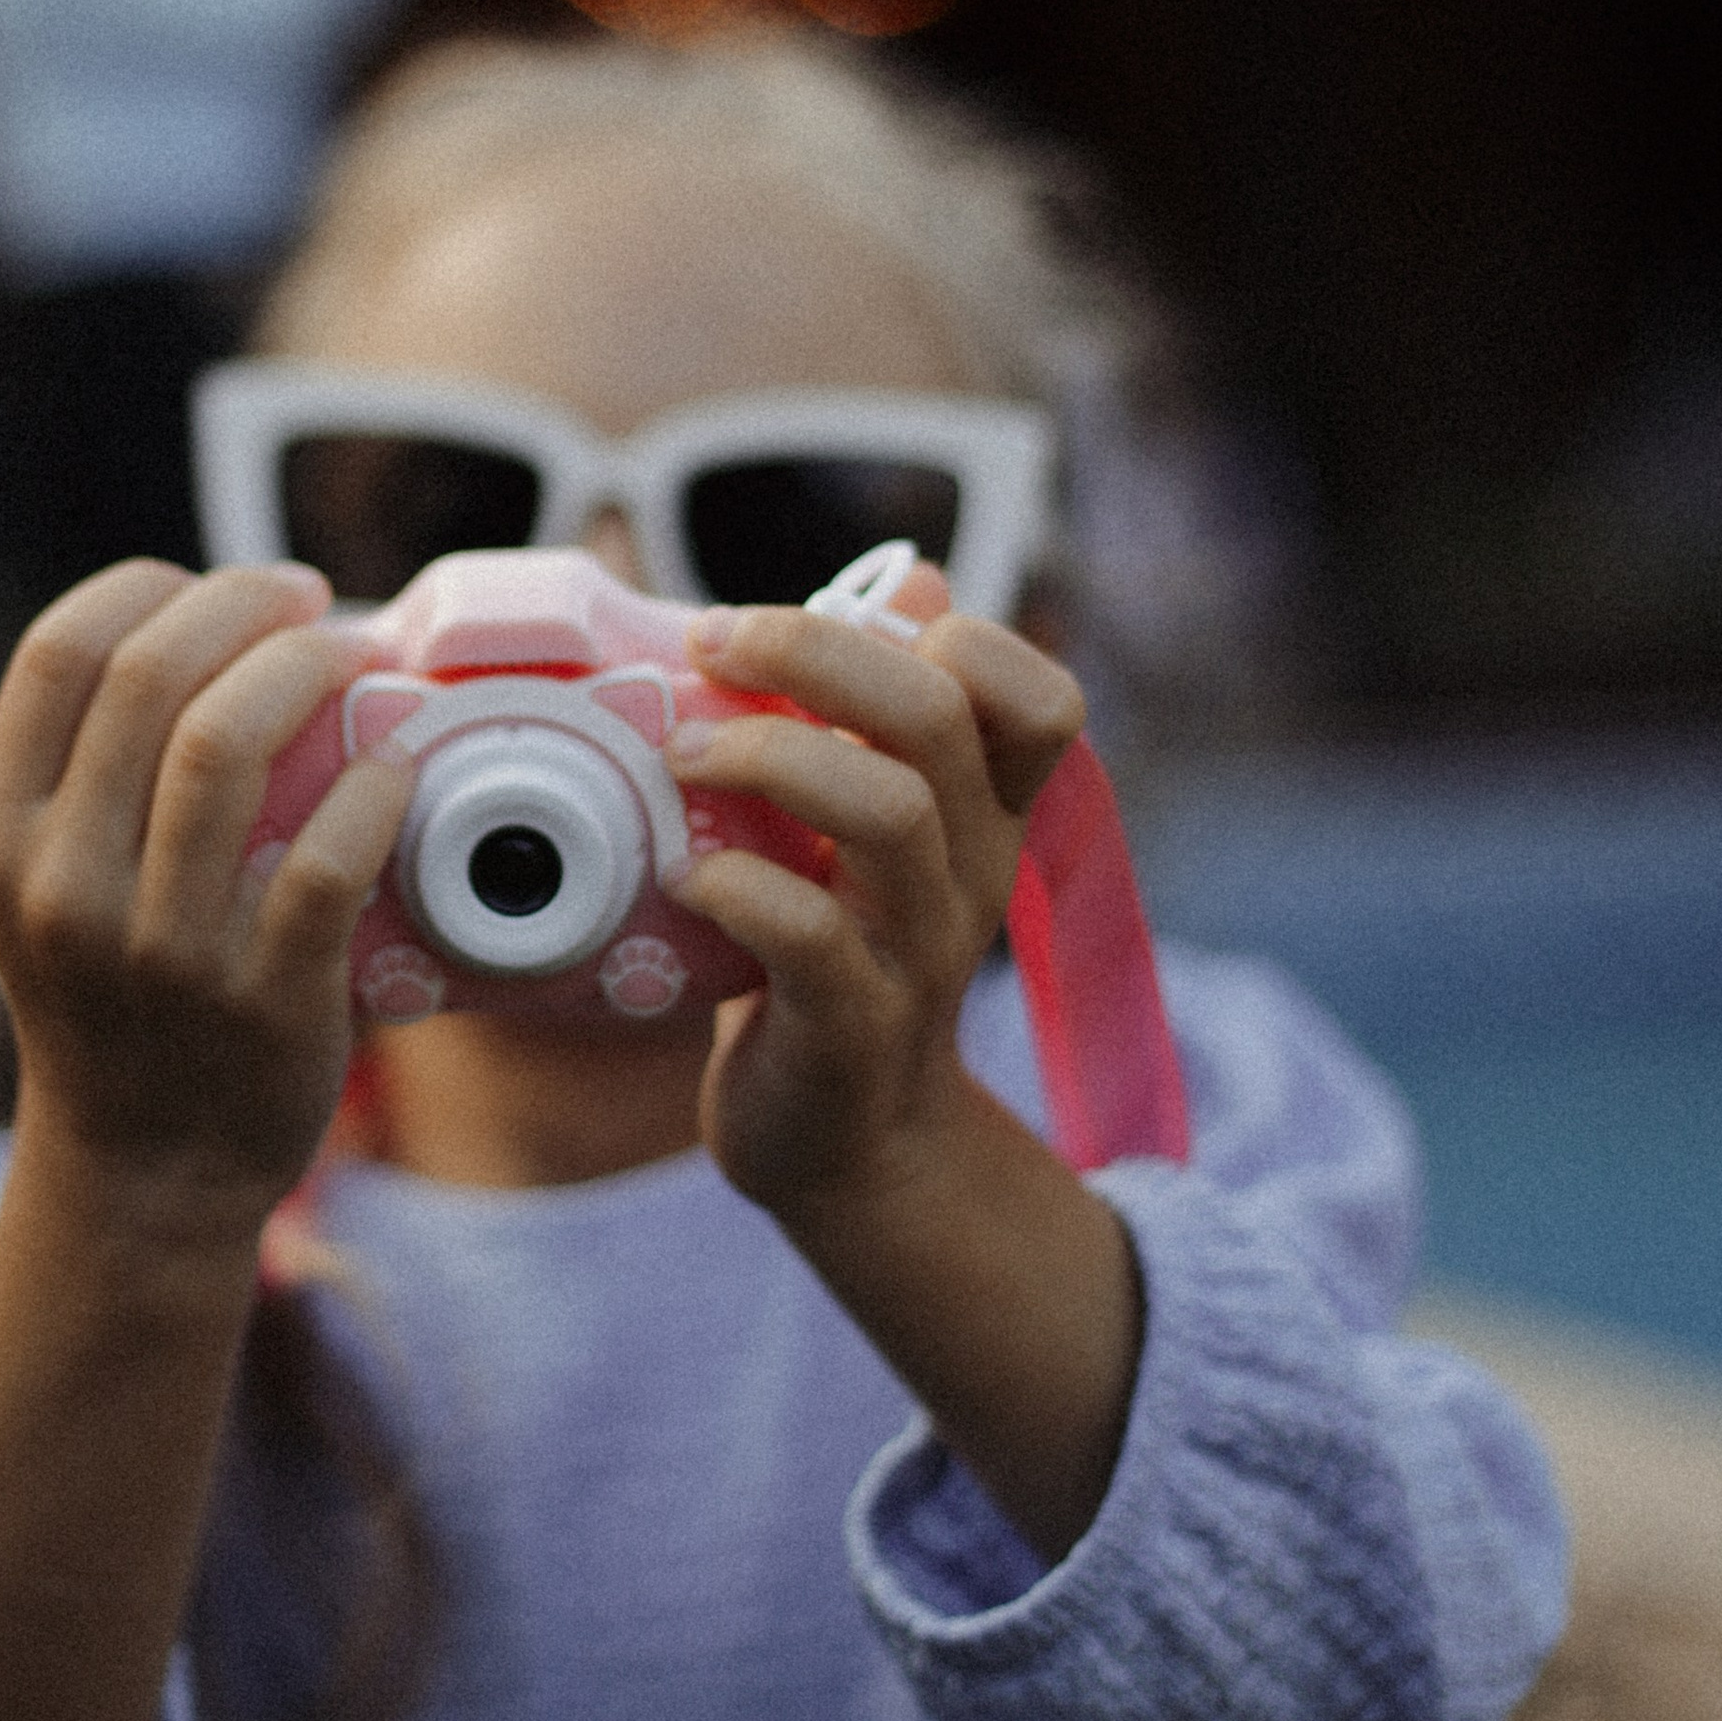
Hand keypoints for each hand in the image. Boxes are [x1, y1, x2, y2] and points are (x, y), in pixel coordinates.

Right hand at [0, 558, 411, 1216]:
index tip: (217, 586)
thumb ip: (88, 771)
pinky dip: (373, 783)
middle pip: (152, 677)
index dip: (153, 588)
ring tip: (350, 657)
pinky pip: (330, 852)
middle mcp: (66, 886)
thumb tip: (211, 622)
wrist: (145, 1171)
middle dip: (244, 606)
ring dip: (309, 670)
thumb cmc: (113, 996)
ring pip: (228, 744)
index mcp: (3, 838)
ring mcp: (164, 947)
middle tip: (304, 599)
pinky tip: (392, 763)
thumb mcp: (46, 885)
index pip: (61, 653)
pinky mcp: (265, 995)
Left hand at [663, 585, 1085, 1220]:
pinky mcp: (853, 1027)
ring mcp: (921, 952)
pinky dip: (738, 886)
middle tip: (709, 641)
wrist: (849, 1144)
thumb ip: (887, 712)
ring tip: (680, 755)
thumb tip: (915, 577)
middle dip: (816, 652)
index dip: (957, 636)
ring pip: (888, 813)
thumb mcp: (875, 826)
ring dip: (767, 758)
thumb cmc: (841, 950)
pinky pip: (813, 936)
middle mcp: (973, 871)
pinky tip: (684, 875)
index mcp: (985, 812)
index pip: (1041, 695)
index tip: (834, 621)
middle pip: (939, 717)